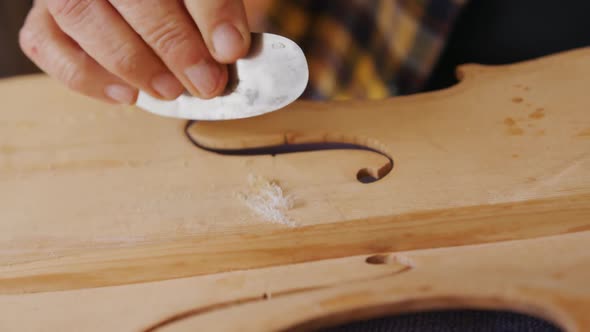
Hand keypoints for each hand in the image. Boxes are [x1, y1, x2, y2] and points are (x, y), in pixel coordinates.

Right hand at [19, 0, 250, 103]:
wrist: (149, 2)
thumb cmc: (182, 1)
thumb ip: (216, 9)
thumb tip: (227, 46)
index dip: (209, 9)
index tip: (231, 48)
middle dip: (172, 44)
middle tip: (206, 82)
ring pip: (79, 14)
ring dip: (130, 61)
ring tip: (170, 90)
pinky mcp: (44, 18)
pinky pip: (45, 44)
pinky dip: (86, 77)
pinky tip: (127, 95)